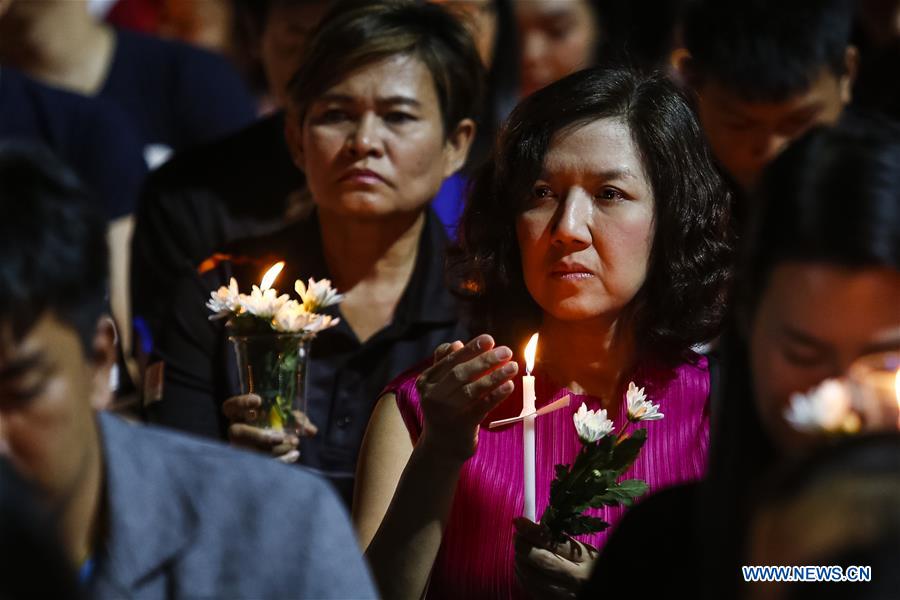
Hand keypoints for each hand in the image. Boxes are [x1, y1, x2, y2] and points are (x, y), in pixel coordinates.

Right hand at [222, 394, 317, 462]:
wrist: (278, 445)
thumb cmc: (279, 424)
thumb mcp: (288, 417)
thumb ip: (298, 420)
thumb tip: (312, 431)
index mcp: (240, 414)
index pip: (230, 407)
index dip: (241, 403)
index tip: (259, 400)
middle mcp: (237, 431)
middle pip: (237, 433)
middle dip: (259, 436)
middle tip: (280, 437)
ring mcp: (240, 448)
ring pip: (250, 451)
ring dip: (274, 450)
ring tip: (294, 443)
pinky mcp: (249, 462)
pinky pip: (260, 465)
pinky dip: (281, 460)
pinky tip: (295, 455)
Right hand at [415, 334, 517, 461]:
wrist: (441, 446)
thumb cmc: (444, 409)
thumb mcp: (438, 386)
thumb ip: (445, 363)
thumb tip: (457, 344)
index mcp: (426, 381)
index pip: (450, 360)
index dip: (471, 349)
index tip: (490, 340)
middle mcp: (433, 396)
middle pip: (460, 373)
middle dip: (485, 360)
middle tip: (506, 351)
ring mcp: (447, 412)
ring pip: (472, 390)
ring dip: (494, 376)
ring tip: (512, 366)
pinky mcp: (462, 426)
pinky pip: (482, 407)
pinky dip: (496, 395)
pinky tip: (509, 386)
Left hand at [513, 517, 598, 598]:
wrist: (590, 586)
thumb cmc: (589, 567)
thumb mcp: (583, 550)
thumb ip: (561, 539)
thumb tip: (532, 526)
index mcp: (585, 561)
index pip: (556, 543)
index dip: (534, 531)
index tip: (520, 522)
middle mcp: (575, 580)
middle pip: (543, 560)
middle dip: (524, 545)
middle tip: (518, 537)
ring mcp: (563, 594)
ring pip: (532, 577)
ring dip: (520, 560)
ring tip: (520, 550)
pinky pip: (530, 589)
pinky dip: (522, 575)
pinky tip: (523, 566)